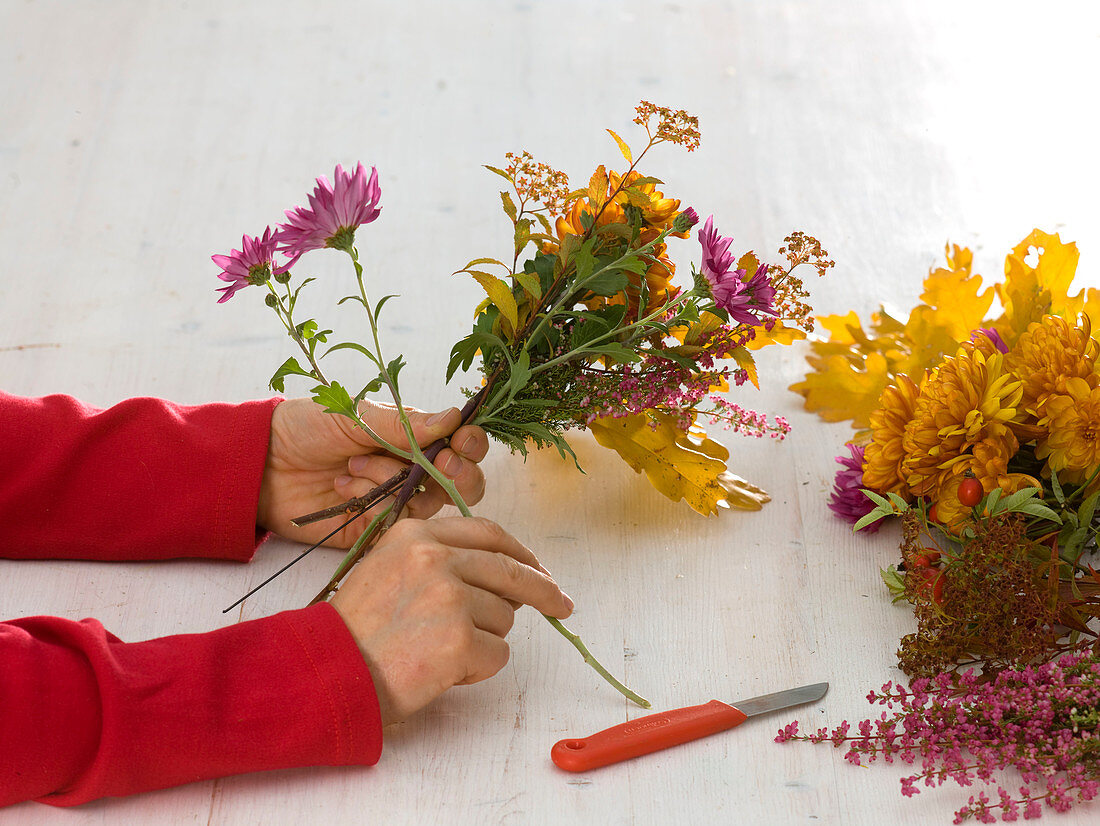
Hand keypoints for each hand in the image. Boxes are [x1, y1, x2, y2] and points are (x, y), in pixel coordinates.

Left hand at [257, 398, 488, 546]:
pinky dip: (375, 506)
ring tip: (352, 466)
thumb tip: (455, 417)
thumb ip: (405, 424)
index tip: (460, 441)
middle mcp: (412, 471)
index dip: (470, 445)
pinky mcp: (375, 531)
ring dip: (394, 482)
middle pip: (462, 483)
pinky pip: (398, 528)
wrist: (261, 463)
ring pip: (429, 505)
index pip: (463, 444)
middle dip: (456, 475)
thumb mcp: (356, 415)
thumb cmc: (307, 427)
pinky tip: (344, 488)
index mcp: (414, 437)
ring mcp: (395, 503)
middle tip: (435, 465)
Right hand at [329, 517, 573, 724]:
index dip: (520, 552)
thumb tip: (501, 574)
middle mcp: (435, 557)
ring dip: (485, 640)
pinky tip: (443, 671)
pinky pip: (497, 654)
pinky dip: (479, 669)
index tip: (538, 568)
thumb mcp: (388, 568)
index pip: (488, 533)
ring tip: (440, 652)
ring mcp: (449, 596)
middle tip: (561, 604)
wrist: (327, 672)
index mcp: (417, 534)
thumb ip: (438, 559)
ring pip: (504, 618)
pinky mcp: (459, 638)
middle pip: (510, 569)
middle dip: (543, 589)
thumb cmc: (356, 630)